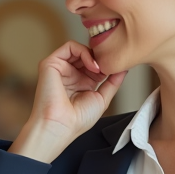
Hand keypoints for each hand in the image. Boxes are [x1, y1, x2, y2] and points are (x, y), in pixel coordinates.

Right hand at [8, 40, 126, 162]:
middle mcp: (69, 74)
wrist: (61, 126)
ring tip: (100, 68)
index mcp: (79, 83)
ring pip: (79, 48)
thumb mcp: (102, 99)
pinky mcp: (50, 64)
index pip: (94, 64)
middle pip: (87, 54)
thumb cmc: (77, 120)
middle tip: (109, 67)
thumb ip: (113, 82)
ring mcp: (59, 68)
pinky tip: (92, 65)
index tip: (116, 70)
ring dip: (93, 55)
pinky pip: (69, 46)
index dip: (106, 64)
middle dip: (100, 58)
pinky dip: (84, 51)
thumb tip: (123, 69)